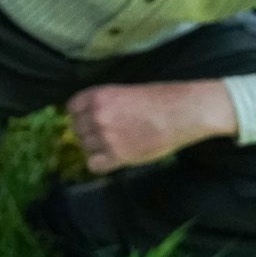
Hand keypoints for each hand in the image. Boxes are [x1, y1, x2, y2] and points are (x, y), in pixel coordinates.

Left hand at [65, 80, 238, 173]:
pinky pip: (94, 165)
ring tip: (112, 145)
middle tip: (105, 134)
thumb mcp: (128, 91)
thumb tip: (96, 114)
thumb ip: (109, 103)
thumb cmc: (162, 97)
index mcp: (100, 96)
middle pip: (78, 129)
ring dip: (95, 147)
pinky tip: (111, 159)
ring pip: (85, 147)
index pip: (73, 108)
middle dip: (88, 131)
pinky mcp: (118, 155)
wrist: (183, 112)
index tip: (89, 118)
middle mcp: (98, 116)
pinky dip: (100, 163)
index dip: (81, 114)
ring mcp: (106, 137)